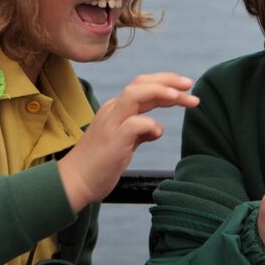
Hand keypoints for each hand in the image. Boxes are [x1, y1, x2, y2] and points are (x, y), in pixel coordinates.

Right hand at [58, 72, 197, 211]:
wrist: (74, 183)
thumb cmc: (99, 164)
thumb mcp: (123, 142)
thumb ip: (139, 132)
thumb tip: (157, 128)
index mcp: (116, 109)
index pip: (142, 85)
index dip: (165, 83)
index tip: (186, 88)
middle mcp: (113, 111)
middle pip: (141, 83)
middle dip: (168, 80)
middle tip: (190, 86)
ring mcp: (111, 124)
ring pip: (134, 94)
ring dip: (160, 92)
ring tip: (180, 96)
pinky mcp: (112, 140)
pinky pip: (134, 124)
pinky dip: (150, 125)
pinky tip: (156, 133)